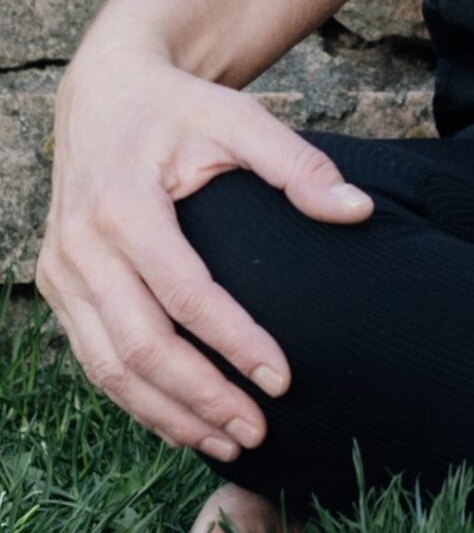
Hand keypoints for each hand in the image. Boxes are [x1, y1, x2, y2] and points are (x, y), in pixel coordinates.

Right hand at [35, 42, 372, 462]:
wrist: (105, 91)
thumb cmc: (181, 108)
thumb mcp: (240, 119)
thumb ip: (299, 165)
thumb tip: (359, 211)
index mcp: (124, 203)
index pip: (185, 294)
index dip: (236, 342)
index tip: (285, 380)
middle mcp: (80, 244)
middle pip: (140, 346)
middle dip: (202, 397)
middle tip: (259, 430)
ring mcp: (60, 270)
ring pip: (109, 367)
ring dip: (168, 413)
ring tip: (228, 441)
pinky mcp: (55, 286)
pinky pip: (92, 359)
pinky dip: (136, 399)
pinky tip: (183, 423)